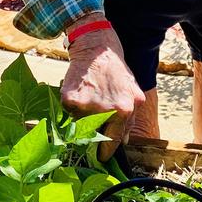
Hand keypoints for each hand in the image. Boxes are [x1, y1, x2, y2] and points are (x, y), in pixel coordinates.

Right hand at [60, 17, 143, 160]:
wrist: (95, 45)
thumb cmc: (115, 67)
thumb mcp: (132, 89)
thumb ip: (130, 116)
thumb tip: (124, 140)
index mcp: (124, 110)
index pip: (114, 140)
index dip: (107, 150)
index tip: (101, 157)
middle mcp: (106, 110)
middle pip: (95, 134)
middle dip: (92, 130)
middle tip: (91, 118)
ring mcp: (87, 106)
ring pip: (80, 122)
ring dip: (82, 114)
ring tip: (89, 95)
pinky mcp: (70, 99)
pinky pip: (68, 111)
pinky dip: (71, 104)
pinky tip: (79, 89)